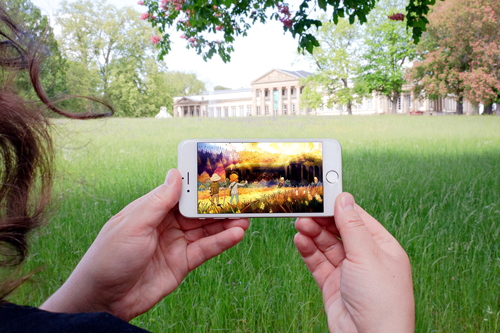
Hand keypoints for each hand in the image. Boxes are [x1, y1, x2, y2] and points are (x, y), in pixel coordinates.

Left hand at [41, 169, 248, 320]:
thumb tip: (176, 174)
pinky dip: (222, 241)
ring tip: (246, 215)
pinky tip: (237, 234)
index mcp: (150, 210)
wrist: (104, 300)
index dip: (199, 184)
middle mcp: (165, 224)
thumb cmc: (109, 258)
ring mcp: (175, 244)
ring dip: (225, 222)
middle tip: (240, 195)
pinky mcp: (182, 263)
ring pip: (206, 229)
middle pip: (197, 210)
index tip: (220, 174)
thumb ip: (158, 201)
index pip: (180, 191)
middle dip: (218, 204)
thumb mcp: (133, 225)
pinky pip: (206, 249)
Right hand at [294, 193, 413, 331]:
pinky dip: (308, 250)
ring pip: (326, 246)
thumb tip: (344, 198)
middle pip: (339, 231)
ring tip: (300, 224)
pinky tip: (300, 240)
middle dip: (322, 221)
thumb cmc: (381, 301)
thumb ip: (351, 226)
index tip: (322, 195)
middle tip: (305, 210)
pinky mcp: (332, 285)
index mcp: (382, 248)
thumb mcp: (366, 255)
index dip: (340, 207)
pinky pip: (318, 262)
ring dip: (313, 234)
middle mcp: (365, 258)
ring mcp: (348, 272)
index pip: (358, 219)